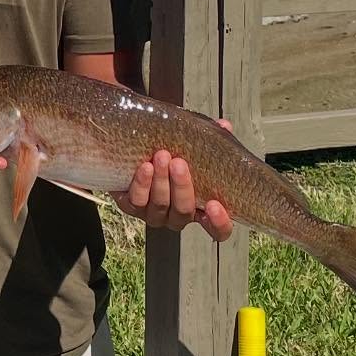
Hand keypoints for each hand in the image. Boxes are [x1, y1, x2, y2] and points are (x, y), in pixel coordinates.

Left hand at [112, 145, 233, 240]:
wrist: (133, 156)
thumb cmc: (172, 156)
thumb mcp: (193, 148)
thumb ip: (211, 140)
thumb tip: (224, 126)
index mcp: (199, 208)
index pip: (217, 230)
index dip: (219, 222)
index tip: (214, 204)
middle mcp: (177, 216)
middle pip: (183, 211)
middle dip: (182, 187)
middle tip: (179, 163)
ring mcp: (154, 214)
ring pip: (160, 205)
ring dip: (161, 181)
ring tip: (162, 157)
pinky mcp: (131, 207)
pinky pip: (136, 200)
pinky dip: (141, 184)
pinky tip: (145, 167)